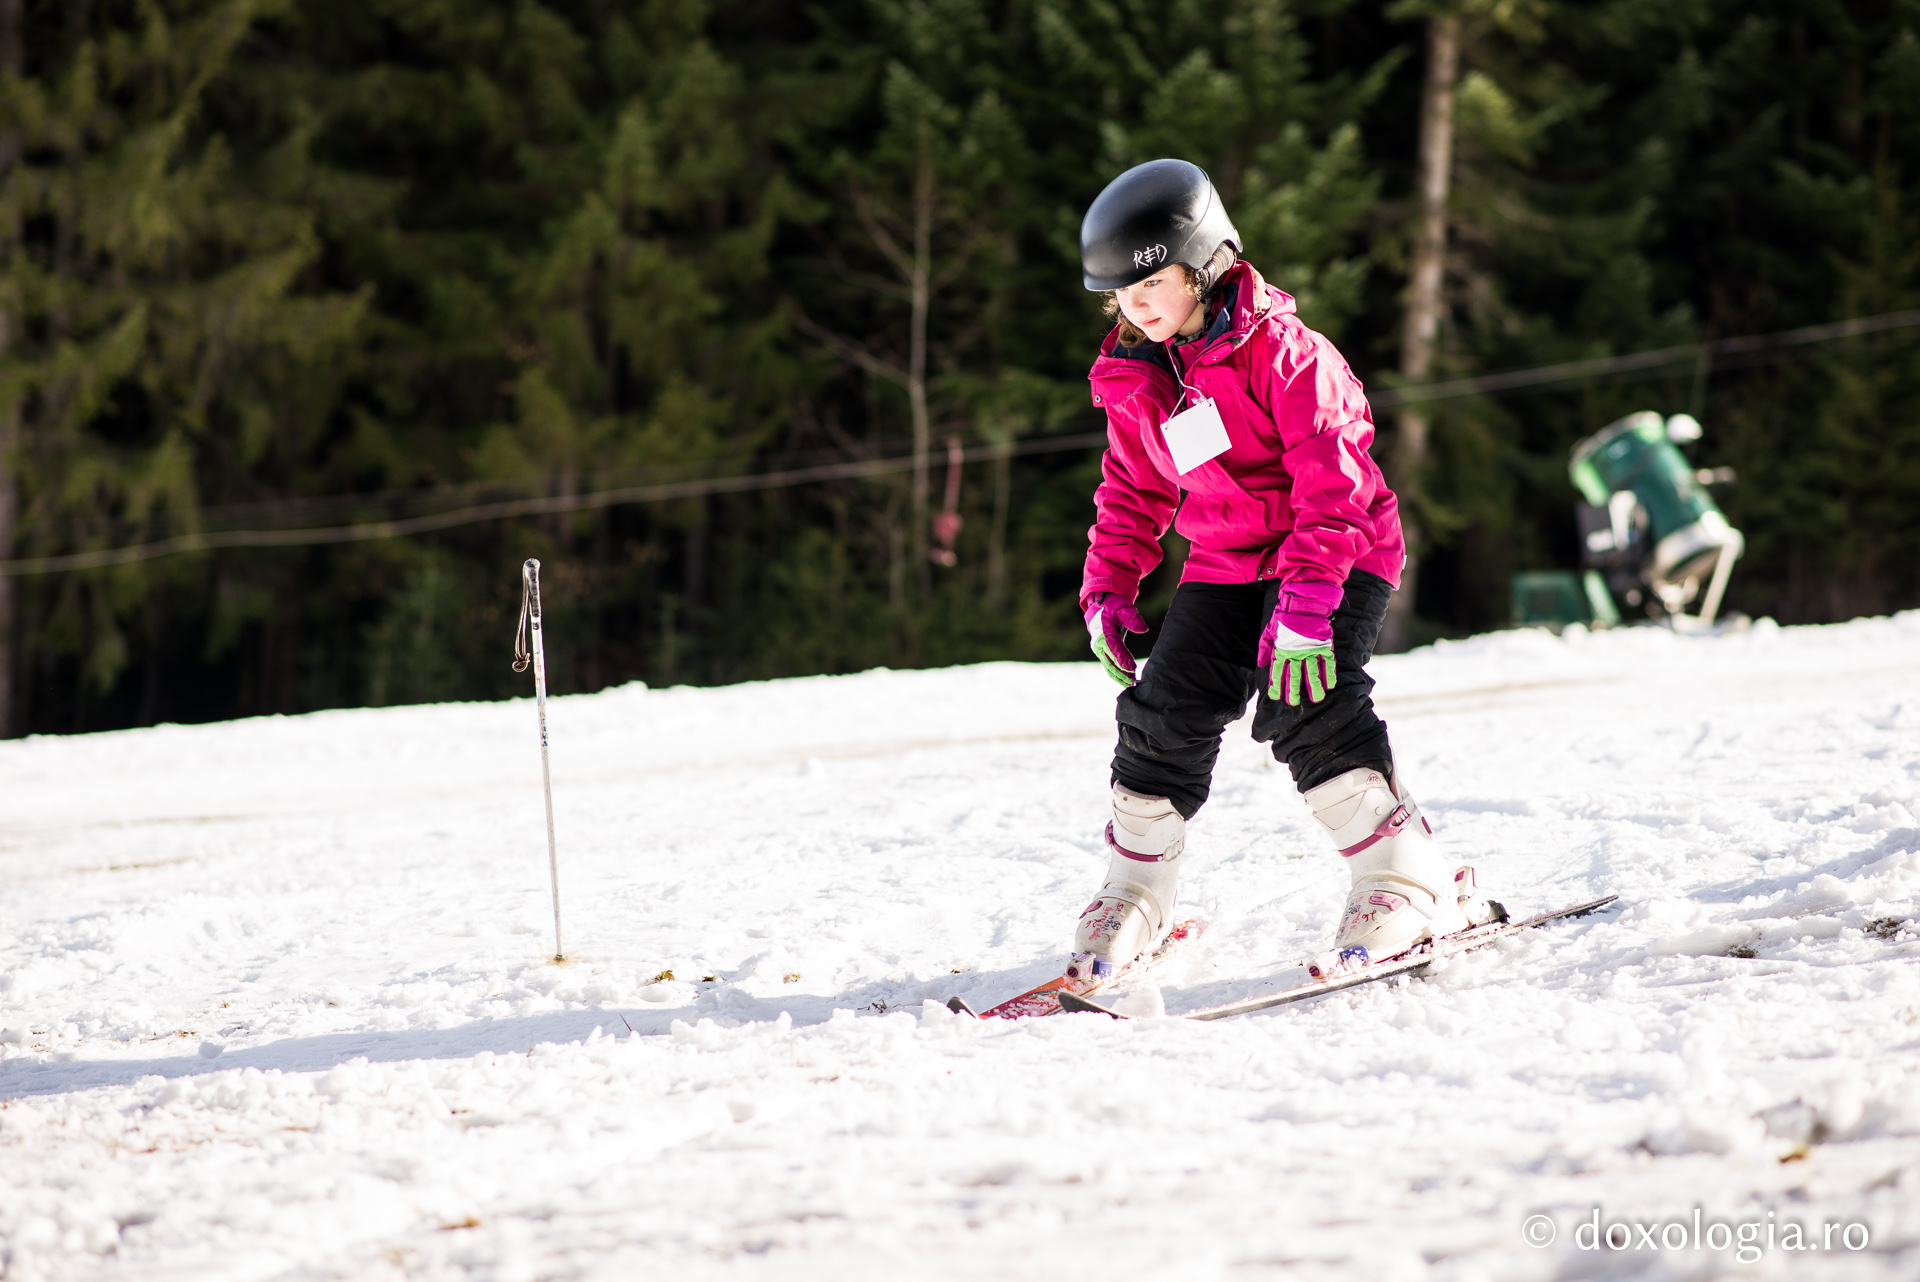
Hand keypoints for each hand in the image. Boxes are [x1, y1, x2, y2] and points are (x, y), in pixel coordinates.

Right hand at [1084, 593, 1147, 685]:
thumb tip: (1143, 629)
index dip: (1123, 659)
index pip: (1114, 647)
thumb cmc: (1113, 607)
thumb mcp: (1123, 608)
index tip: (1132, 669)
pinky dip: (1116, 674)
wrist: (1100, 606)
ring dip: (1119, 676)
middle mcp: (1098, 643)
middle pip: (1110, 661)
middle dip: (1122, 673)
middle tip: (1133, 681)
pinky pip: (1108, 666)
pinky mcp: (1101, 653)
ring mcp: (1098, 649)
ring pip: (1108, 666)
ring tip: (1131, 684)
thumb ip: (1132, 618)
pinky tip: (1125, 681)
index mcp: (1104, 632)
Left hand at [1257, 581, 1342, 706]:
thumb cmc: (1285, 615)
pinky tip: (1330, 685)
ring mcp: (1310, 650)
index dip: (1277, 685)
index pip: (1278, 672)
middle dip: (1293, 691)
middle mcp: (1296, 653)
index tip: (1276, 697)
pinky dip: (1329, 674)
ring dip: (1314, 687)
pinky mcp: (1323, 645)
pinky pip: (1327, 663)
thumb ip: (1265, 647)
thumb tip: (1261, 663)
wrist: (1304, 601)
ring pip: (1312, 673)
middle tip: (1294, 703)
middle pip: (1294, 676)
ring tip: (1317, 700)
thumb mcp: (1269, 630)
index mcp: (1281, 650)